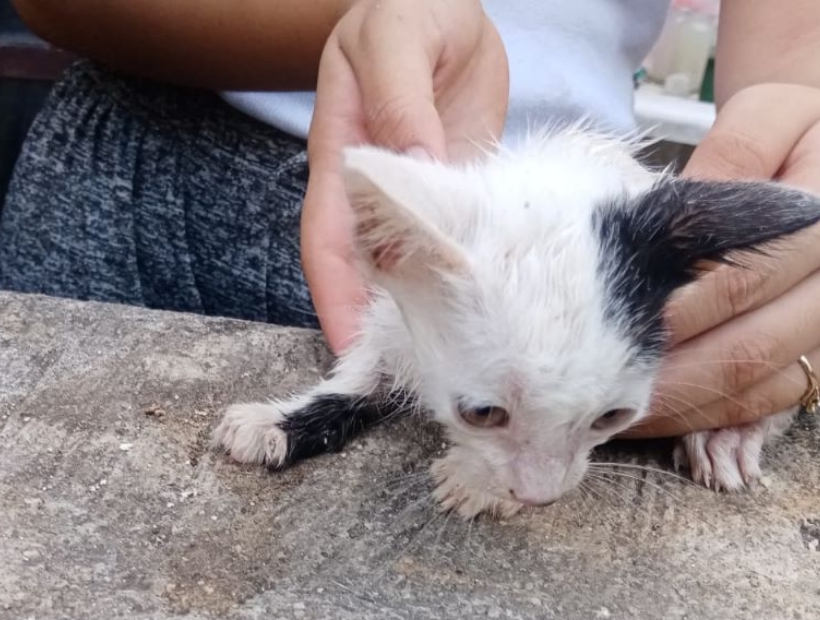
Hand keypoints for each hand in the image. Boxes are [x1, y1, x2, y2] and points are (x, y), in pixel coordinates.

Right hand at [301, 0, 507, 353]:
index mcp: (342, 160)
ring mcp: (416, 202)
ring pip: (411, 273)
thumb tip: (411, 165)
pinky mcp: (455, 201)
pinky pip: (455, 253)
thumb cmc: (409, 12)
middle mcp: (372, 195)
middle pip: (365, 275)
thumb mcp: (397, 40)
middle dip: (380, 329)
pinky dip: (467, 287)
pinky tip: (492, 318)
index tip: (351, 348)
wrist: (448, 7)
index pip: (328, 242)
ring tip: (455, 370)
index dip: (335, 298)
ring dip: (425, 318)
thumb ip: (400, 99)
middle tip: (414, 383)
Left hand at [627, 80, 819, 436]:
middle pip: (754, 346)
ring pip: (766, 387)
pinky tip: (669, 413)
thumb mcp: (766, 112)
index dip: (675, 314)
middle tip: (601, 390)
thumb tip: (667, 222)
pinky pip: (783, 399)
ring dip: (689, 408)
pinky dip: (721, 414)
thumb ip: (720, 158)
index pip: (745, 278)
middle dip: (671, 376)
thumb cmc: (808, 129)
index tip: (610, 334)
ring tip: (623, 412)